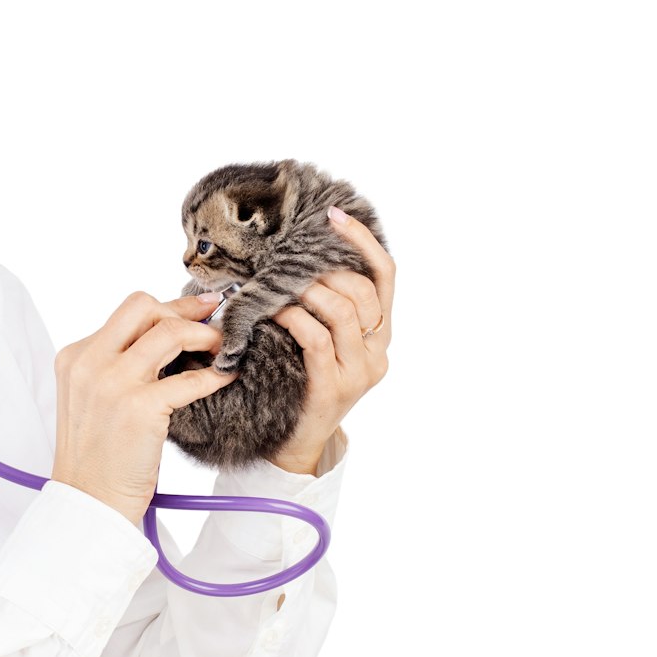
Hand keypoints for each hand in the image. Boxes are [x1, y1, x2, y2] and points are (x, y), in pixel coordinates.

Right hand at [50, 292, 240, 525]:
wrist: (90, 501)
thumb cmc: (99, 457)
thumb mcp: (94, 399)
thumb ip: (116, 367)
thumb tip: (167, 340)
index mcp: (76, 357)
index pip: (127, 314)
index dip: (166, 309)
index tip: (195, 310)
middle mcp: (90, 362)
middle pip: (144, 306)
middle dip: (184, 309)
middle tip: (213, 319)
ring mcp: (113, 383)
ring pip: (169, 331)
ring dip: (204, 335)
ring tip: (223, 347)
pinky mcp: (139, 407)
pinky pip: (190, 379)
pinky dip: (215, 375)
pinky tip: (226, 376)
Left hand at [265, 209, 394, 474]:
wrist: (298, 440)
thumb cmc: (302, 379)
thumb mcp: (324, 338)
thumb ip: (325, 304)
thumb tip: (299, 254)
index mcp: (381, 332)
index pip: (385, 275)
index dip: (363, 241)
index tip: (334, 216)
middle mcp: (379, 350)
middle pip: (361, 290)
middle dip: (322, 269)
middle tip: (287, 264)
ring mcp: (360, 371)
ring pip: (341, 310)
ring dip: (305, 290)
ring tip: (277, 286)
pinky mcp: (334, 386)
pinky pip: (315, 338)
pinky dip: (292, 317)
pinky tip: (272, 311)